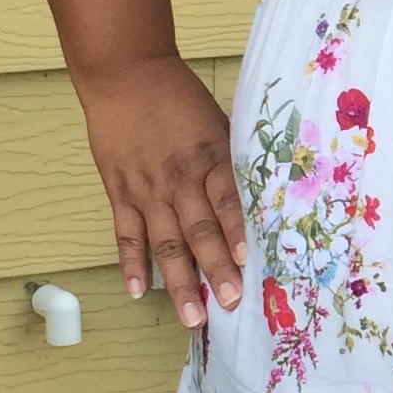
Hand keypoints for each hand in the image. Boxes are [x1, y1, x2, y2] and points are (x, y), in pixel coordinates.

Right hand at [71, 53, 245, 330]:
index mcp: (210, 158)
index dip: (238, 232)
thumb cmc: (180, 99)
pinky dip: (131, 264)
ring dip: (179, 282)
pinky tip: (140, 292)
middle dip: (215, 270)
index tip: (250, 263)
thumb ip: (238, 160)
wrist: (124, 74)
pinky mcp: (119, 193)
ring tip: (192, 318)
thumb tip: (274, 193)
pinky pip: (126, 234)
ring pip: (164, 243)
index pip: (228, 201)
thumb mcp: (220, 122)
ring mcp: (145, 190)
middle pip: (198, 231)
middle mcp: (178, 179)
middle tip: (231, 305)